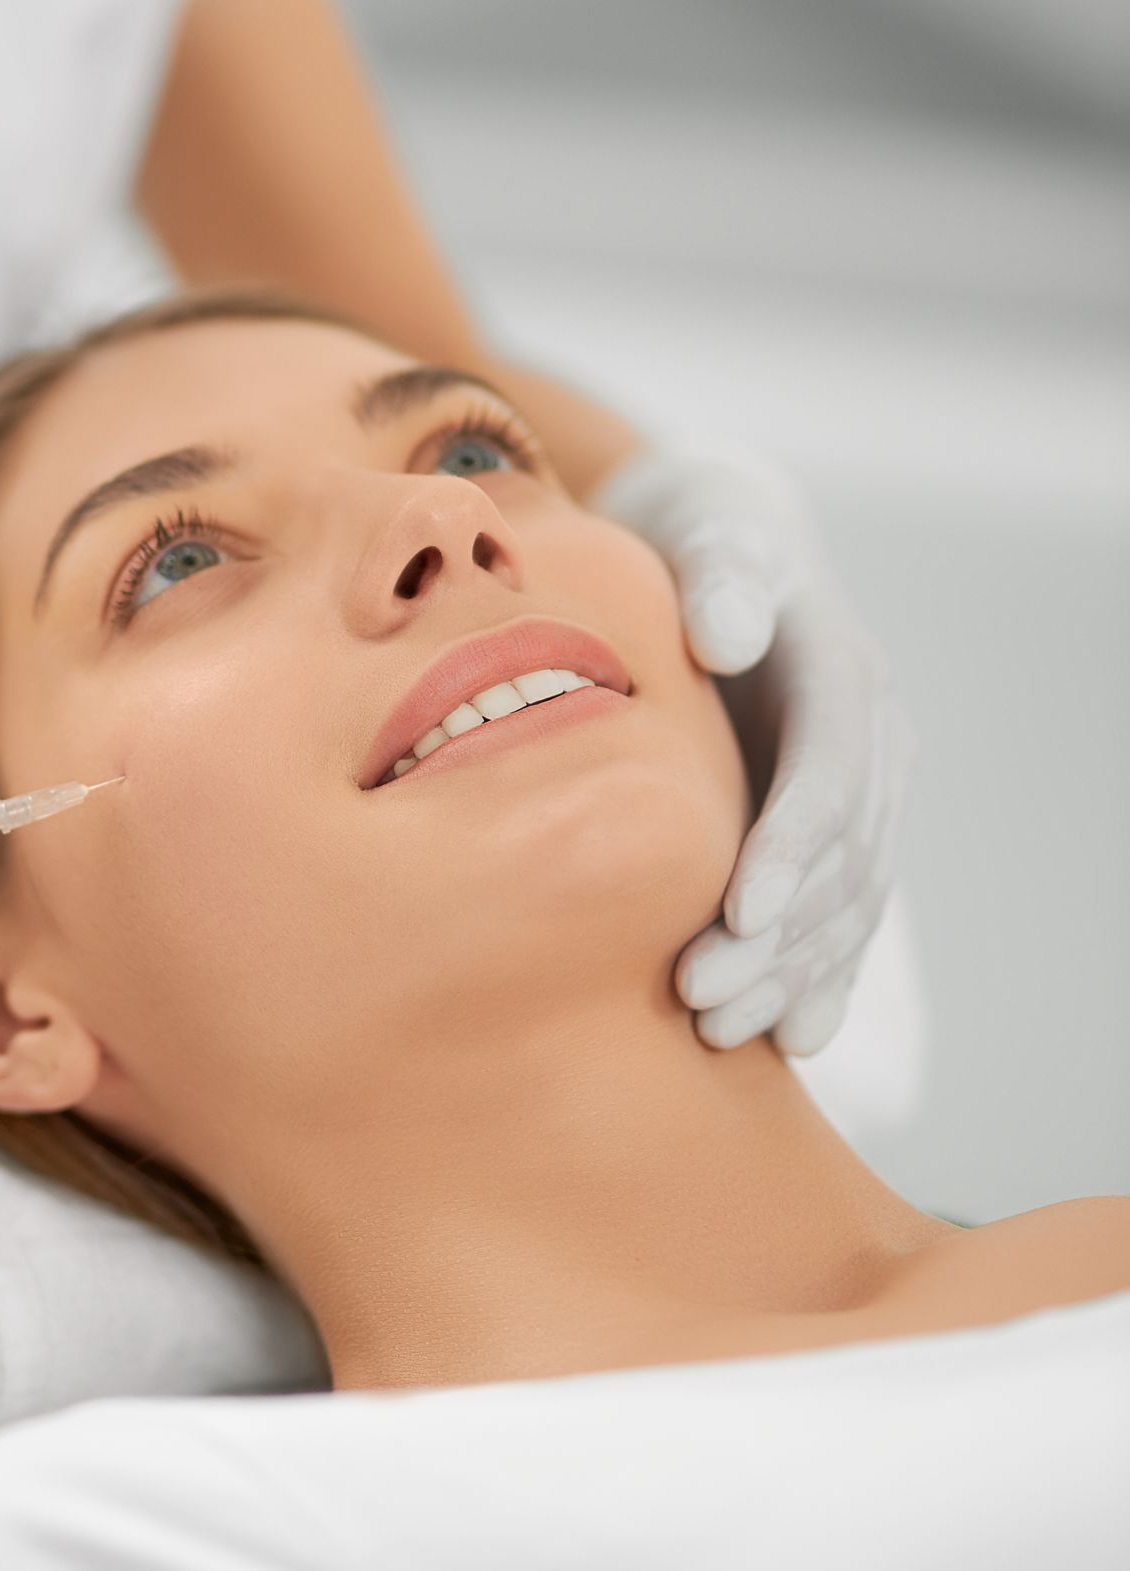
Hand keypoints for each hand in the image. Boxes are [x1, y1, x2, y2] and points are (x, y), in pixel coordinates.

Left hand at [592, 450, 910, 1056]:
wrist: (723, 544)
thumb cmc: (702, 538)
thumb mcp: (711, 534)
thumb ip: (721, 579)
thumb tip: (727, 633)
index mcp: (845, 674)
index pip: (831, 775)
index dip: (792, 848)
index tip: (739, 911)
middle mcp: (872, 743)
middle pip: (841, 860)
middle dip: (777, 937)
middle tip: (699, 995)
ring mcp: (861, 793)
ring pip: (845, 903)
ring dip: (790, 973)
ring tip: (720, 1031)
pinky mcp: (833, 829)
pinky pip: (841, 915)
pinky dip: (819, 976)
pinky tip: (788, 1036)